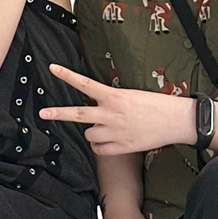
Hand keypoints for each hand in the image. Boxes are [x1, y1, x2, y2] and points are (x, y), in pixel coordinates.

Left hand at [39, 64, 195, 154]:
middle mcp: (110, 114)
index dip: (67, 76)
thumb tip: (96, 107)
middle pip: (78, 115)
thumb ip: (110, 101)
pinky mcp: (122, 147)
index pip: (85, 84)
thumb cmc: (154, 105)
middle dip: (58, 114)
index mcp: (113, 97)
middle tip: (43, 113)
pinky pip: (100, 150)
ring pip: (89, 135)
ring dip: (93, 132)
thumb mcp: (129, 95)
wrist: (175, 120)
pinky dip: (101, 147)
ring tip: (106, 128)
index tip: (52, 68)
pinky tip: (110, 141)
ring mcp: (115, 132)